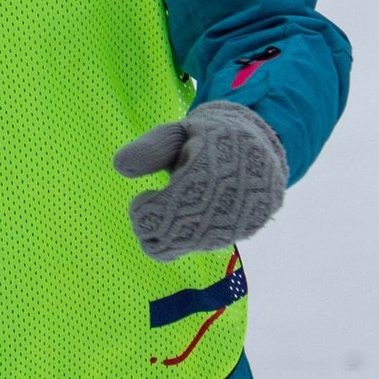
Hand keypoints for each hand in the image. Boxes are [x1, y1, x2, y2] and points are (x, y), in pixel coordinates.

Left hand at [113, 101, 287, 259]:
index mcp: (211, 166)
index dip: (143, 211)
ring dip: (171, 232)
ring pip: (189, 245)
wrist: (260, 143)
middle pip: (171, 238)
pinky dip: (191, 235)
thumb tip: (118, 165)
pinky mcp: (250, 227)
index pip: (162, 214)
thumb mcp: (176, 133)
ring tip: (174, 208)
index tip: (143, 198)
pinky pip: (207, 245)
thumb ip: (149, 148)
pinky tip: (193, 216)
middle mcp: (231, 196)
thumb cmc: (207, 137)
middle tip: (152, 208)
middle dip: (152, 227)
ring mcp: (243, 215)